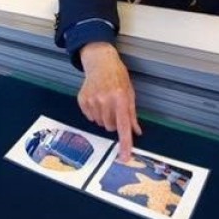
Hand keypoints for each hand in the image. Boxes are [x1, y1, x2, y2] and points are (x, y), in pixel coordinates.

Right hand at [78, 42, 141, 161]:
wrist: (100, 61)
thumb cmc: (117, 76)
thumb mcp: (130, 92)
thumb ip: (132, 114)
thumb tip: (136, 131)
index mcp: (120, 97)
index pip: (123, 126)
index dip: (125, 143)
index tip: (125, 157)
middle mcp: (105, 99)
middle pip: (110, 127)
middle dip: (114, 122)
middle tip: (114, 108)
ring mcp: (92, 100)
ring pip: (99, 123)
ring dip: (104, 117)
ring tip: (105, 101)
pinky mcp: (82, 100)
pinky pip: (90, 117)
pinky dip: (94, 113)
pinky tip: (97, 100)